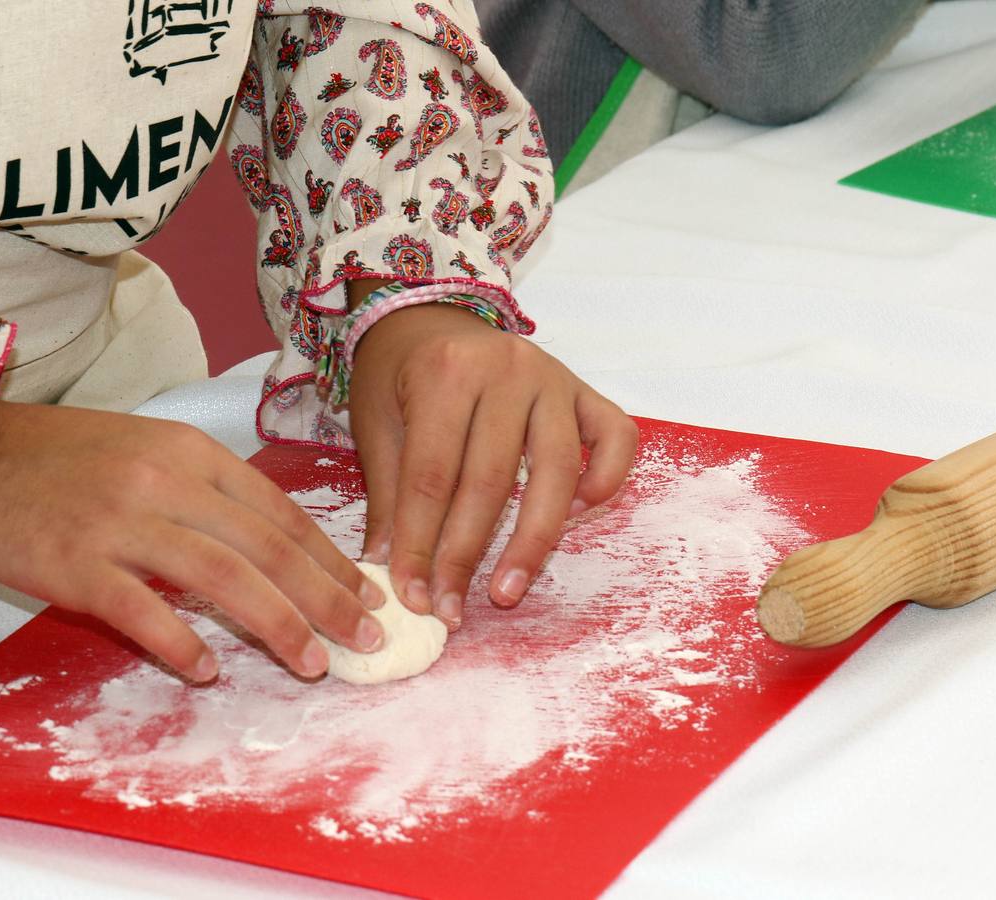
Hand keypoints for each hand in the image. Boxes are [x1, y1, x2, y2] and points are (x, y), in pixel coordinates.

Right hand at [0, 401, 384, 679]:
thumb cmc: (65, 459)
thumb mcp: (149, 451)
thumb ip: (208, 492)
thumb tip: (275, 550)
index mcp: (191, 451)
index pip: (280, 511)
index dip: (330, 558)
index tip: (367, 595)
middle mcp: (166, 481)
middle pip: (266, 546)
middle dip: (326, 597)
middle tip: (366, 639)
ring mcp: (120, 522)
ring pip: (221, 577)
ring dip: (277, 624)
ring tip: (313, 663)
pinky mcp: (75, 564)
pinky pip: (141, 610)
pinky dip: (180, 643)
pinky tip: (207, 672)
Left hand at [349, 300, 637, 628]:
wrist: (430, 315)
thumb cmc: (400, 376)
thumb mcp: (378, 425)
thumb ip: (389, 498)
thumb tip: (389, 574)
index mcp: (446, 374)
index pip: (431, 477)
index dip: (421, 545)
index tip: (413, 598)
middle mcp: (507, 370)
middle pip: (490, 481)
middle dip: (467, 555)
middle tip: (452, 610)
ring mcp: (555, 378)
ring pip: (555, 472)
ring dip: (533, 541)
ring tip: (507, 592)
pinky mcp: (587, 390)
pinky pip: (617, 438)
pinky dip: (605, 481)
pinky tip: (576, 518)